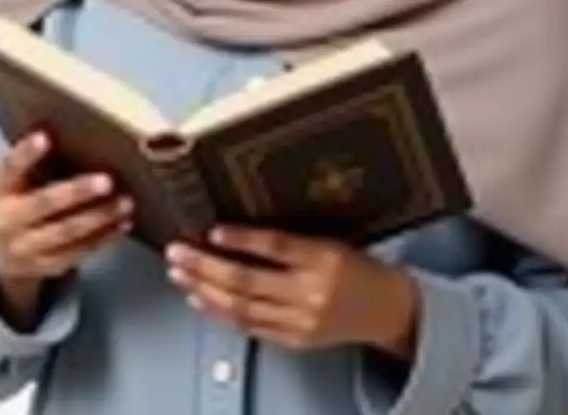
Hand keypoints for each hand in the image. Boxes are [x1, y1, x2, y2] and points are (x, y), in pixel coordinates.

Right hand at [0, 130, 133, 324]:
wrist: (2, 254)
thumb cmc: (19, 199)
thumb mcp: (14, 181)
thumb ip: (35, 162)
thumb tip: (80, 128)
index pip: (9, 168)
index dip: (26, 153)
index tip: (45, 136)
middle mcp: (5, 221)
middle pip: (43, 205)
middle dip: (76, 192)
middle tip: (106, 180)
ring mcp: (24, 249)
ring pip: (66, 232)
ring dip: (100, 217)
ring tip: (126, 201)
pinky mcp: (45, 267)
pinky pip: (78, 253)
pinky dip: (104, 238)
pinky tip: (124, 223)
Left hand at [165, 225, 417, 358]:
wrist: (388, 309)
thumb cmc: (358, 267)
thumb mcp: (333, 240)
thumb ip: (293, 239)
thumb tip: (240, 227)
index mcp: (325, 258)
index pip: (277, 246)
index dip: (243, 239)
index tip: (214, 230)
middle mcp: (312, 292)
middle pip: (248, 280)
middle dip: (205, 266)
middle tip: (179, 252)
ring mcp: (301, 320)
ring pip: (242, 307)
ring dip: (204, 289)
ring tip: (180, 273)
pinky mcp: (295, 340)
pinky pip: (250, 327)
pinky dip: (220, 313)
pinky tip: (200, 299)